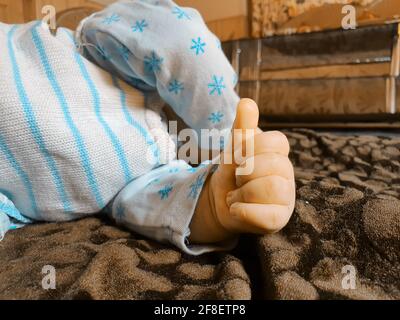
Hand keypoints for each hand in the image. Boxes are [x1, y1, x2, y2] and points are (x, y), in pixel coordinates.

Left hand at [190, 99, 294, 242]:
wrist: (221, 200)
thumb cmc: (233, 170)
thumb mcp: (234, 146)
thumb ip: (242, 127)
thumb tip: (246, 102)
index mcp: (279, 153)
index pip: (277, 141)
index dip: (250, 148)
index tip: (238, 156)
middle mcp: (287, 174)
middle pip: (272, 165)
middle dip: (245, 171)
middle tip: (237, 178)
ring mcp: (286, 198)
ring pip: (272, 188)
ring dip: (243, 192)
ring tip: (236, 195)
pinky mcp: (278, 219)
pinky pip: (268, 216)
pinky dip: (243, 210)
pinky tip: (235, 207)